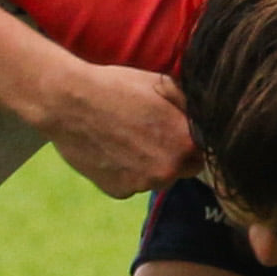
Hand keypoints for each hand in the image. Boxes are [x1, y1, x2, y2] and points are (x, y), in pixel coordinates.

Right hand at [45, 66, 200, 198]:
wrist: (68, 102)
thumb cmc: (116, 86)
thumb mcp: (162, 83)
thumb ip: (191, 105)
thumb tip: (208, 114)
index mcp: (185, 143)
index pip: (207, 151)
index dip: (194, 139)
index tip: (179, 128)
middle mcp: (168, 170)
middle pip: (185, 168)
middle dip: (175, 153)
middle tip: (152, 131)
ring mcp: (142, 184)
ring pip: (158, 178)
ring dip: (152, 164)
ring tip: (129, 138)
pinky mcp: (119, 192)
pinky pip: (133, 185)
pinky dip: (127, 172)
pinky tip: (113, 150)